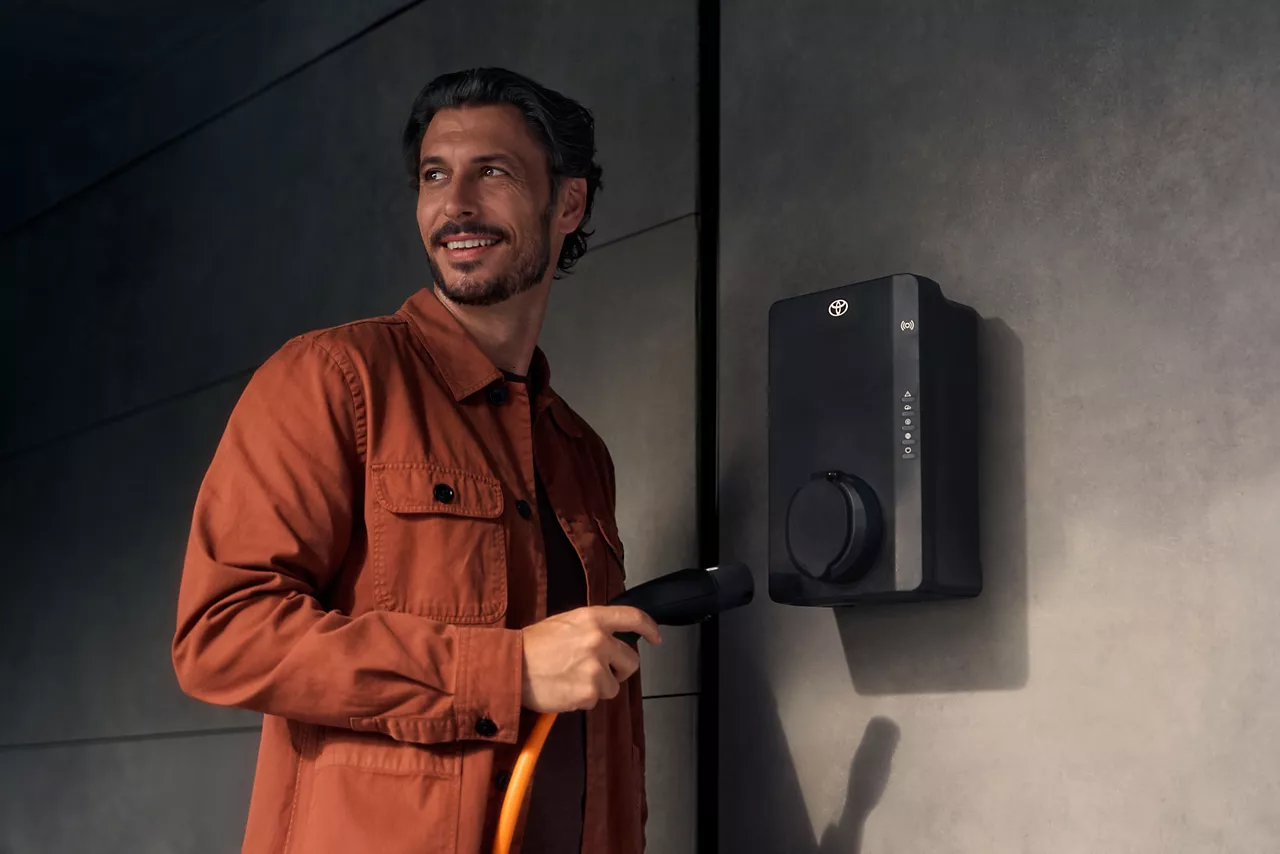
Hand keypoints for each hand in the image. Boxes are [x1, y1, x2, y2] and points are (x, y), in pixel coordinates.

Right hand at [520, 606, 661, 712]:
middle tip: (596, 671)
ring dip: (598, 687)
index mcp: (593, 619)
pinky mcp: (589, 692)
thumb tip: (611, 638)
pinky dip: (583, 699)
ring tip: (571, 680)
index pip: (633, 618)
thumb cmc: (532, 645)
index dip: (649, 628)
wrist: (509, 667)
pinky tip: (565, 690)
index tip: (656, 637)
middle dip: (618, 670)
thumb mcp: (564, 623)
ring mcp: (596, 668)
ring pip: (614, 685)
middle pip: (631, 661)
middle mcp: (599, 640)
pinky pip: (596, 700)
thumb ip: (592, 628)